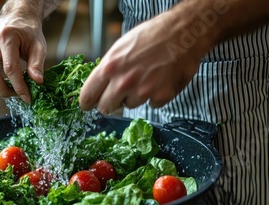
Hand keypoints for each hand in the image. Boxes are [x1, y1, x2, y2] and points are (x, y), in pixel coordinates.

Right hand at [0, 11, 46, 102]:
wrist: (17, 16)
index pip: (10, 68)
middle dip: (4, 90)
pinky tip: (5, 83)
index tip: (27, 97)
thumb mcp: (39, 45)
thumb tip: (37, 82)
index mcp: (6, 36)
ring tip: (13, 89)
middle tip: (18, 96)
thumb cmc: (29, 31)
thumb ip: (37, 64)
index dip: (18, 86)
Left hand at [79, 11, 210, 113]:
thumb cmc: (152, 36)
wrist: (182, 33)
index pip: (88, 94)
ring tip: (145, 78)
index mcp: (109, 67)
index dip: (86, 102)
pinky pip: (151, 104)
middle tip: (116, 96)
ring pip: (129, 105)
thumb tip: (100, 84)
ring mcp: (142, 91)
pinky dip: (154, 96)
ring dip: (134, 97)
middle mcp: (123, 82)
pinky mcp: (161, 97)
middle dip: (109, 103)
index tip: (87, 105)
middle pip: (106, 107)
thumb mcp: (120, 47)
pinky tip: (159, 80)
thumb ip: (109, 68)